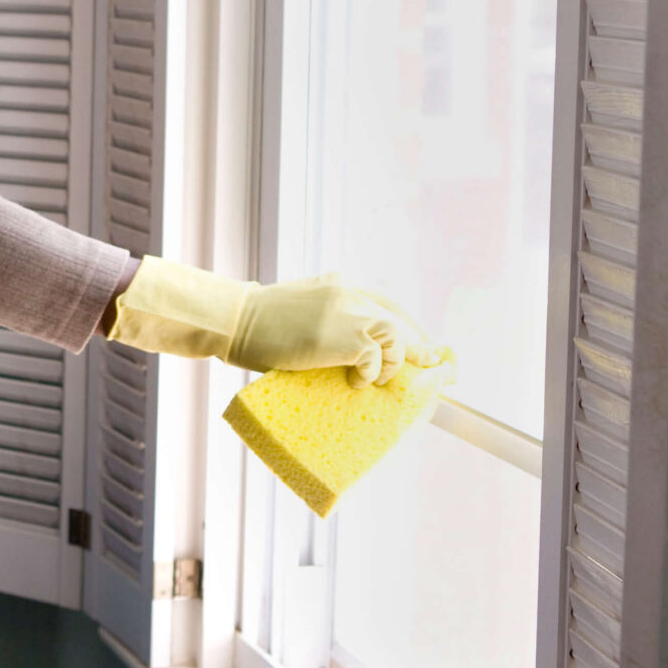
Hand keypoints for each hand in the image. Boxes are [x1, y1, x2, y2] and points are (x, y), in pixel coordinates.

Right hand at [104, 257, 442, 387]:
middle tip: (432, 372)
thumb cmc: (259, 323)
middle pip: (399, 323)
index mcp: (340, 285)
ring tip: (375, 379)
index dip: (412, 331)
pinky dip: (373, 373)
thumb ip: (330, 319)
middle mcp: (350, 293)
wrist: (235, 319)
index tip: (426, 352)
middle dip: (419, 351)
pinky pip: (377, 359)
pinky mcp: (345, 336)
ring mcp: (349, 313)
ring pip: (395, 339)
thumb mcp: (302, 310)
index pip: (389, 307)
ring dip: (392, 363)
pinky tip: (357, 382)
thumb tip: (353, 352)